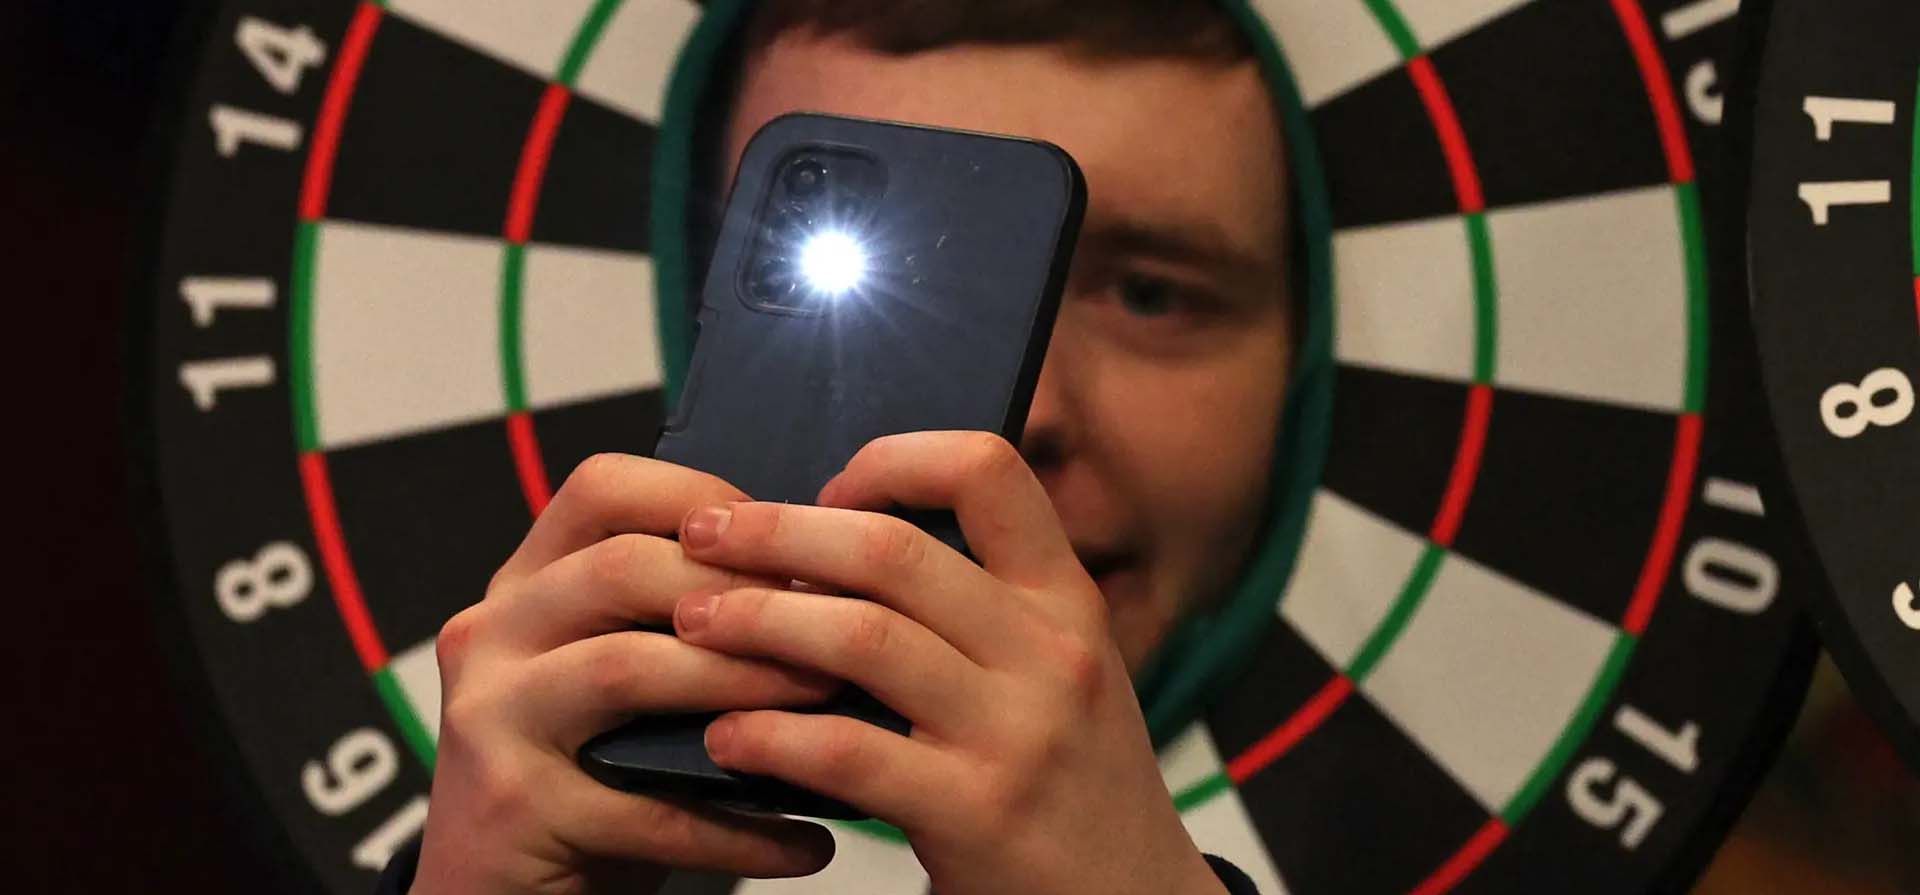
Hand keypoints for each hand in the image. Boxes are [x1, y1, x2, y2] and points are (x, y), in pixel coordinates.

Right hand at [411, 454, 839, 894]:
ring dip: (746, 681)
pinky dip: (740, 827)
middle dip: (745, 592)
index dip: (703, 499)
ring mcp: (492, 717)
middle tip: (839, 623)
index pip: (603, 490)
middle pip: (622, 569)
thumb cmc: (583, 776)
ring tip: (831, 704)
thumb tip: (822, 582)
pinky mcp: (512, 806)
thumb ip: (675, 618)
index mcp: (526, 584)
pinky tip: (807, 844)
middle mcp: (493, 634)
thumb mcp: (613, 676)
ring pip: (628, 667)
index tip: (789, 541)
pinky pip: (648, 807)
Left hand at [669, 433, 1226, 894]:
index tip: (828, 492)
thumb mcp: (1061, 673)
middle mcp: (1049, 652)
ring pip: (862, 638)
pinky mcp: (977, 813)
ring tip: (694, 624)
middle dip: (778, 533)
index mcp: (1065, 601)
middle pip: (893, 550)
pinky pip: (848, 754)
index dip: (892, 462)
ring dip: (757, 622)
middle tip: (702, 537)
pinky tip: (726, 737)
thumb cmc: (1071, 784)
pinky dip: (770, 737)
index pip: (987, 470)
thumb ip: (982, 612)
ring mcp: (1017, 733)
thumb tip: (836, 549)